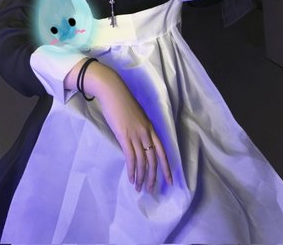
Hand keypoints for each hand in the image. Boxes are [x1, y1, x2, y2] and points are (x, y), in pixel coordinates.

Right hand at [65, 59, 172, 192]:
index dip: (166, 167)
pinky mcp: (125, 136)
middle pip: (153, 159)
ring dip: (141, 177)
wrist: (113, 91)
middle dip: (153, 176)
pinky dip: (132, 170)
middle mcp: (146, 133)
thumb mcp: (136, 116)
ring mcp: (136, 134)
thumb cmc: (122, 102)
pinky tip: (131, 178)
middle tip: (151, 189)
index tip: (169, 181)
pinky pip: (131, 158)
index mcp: (151, 128)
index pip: (162, 151)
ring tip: (139, 188)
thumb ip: (140, 129)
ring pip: (143, 161)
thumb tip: (138, 142)